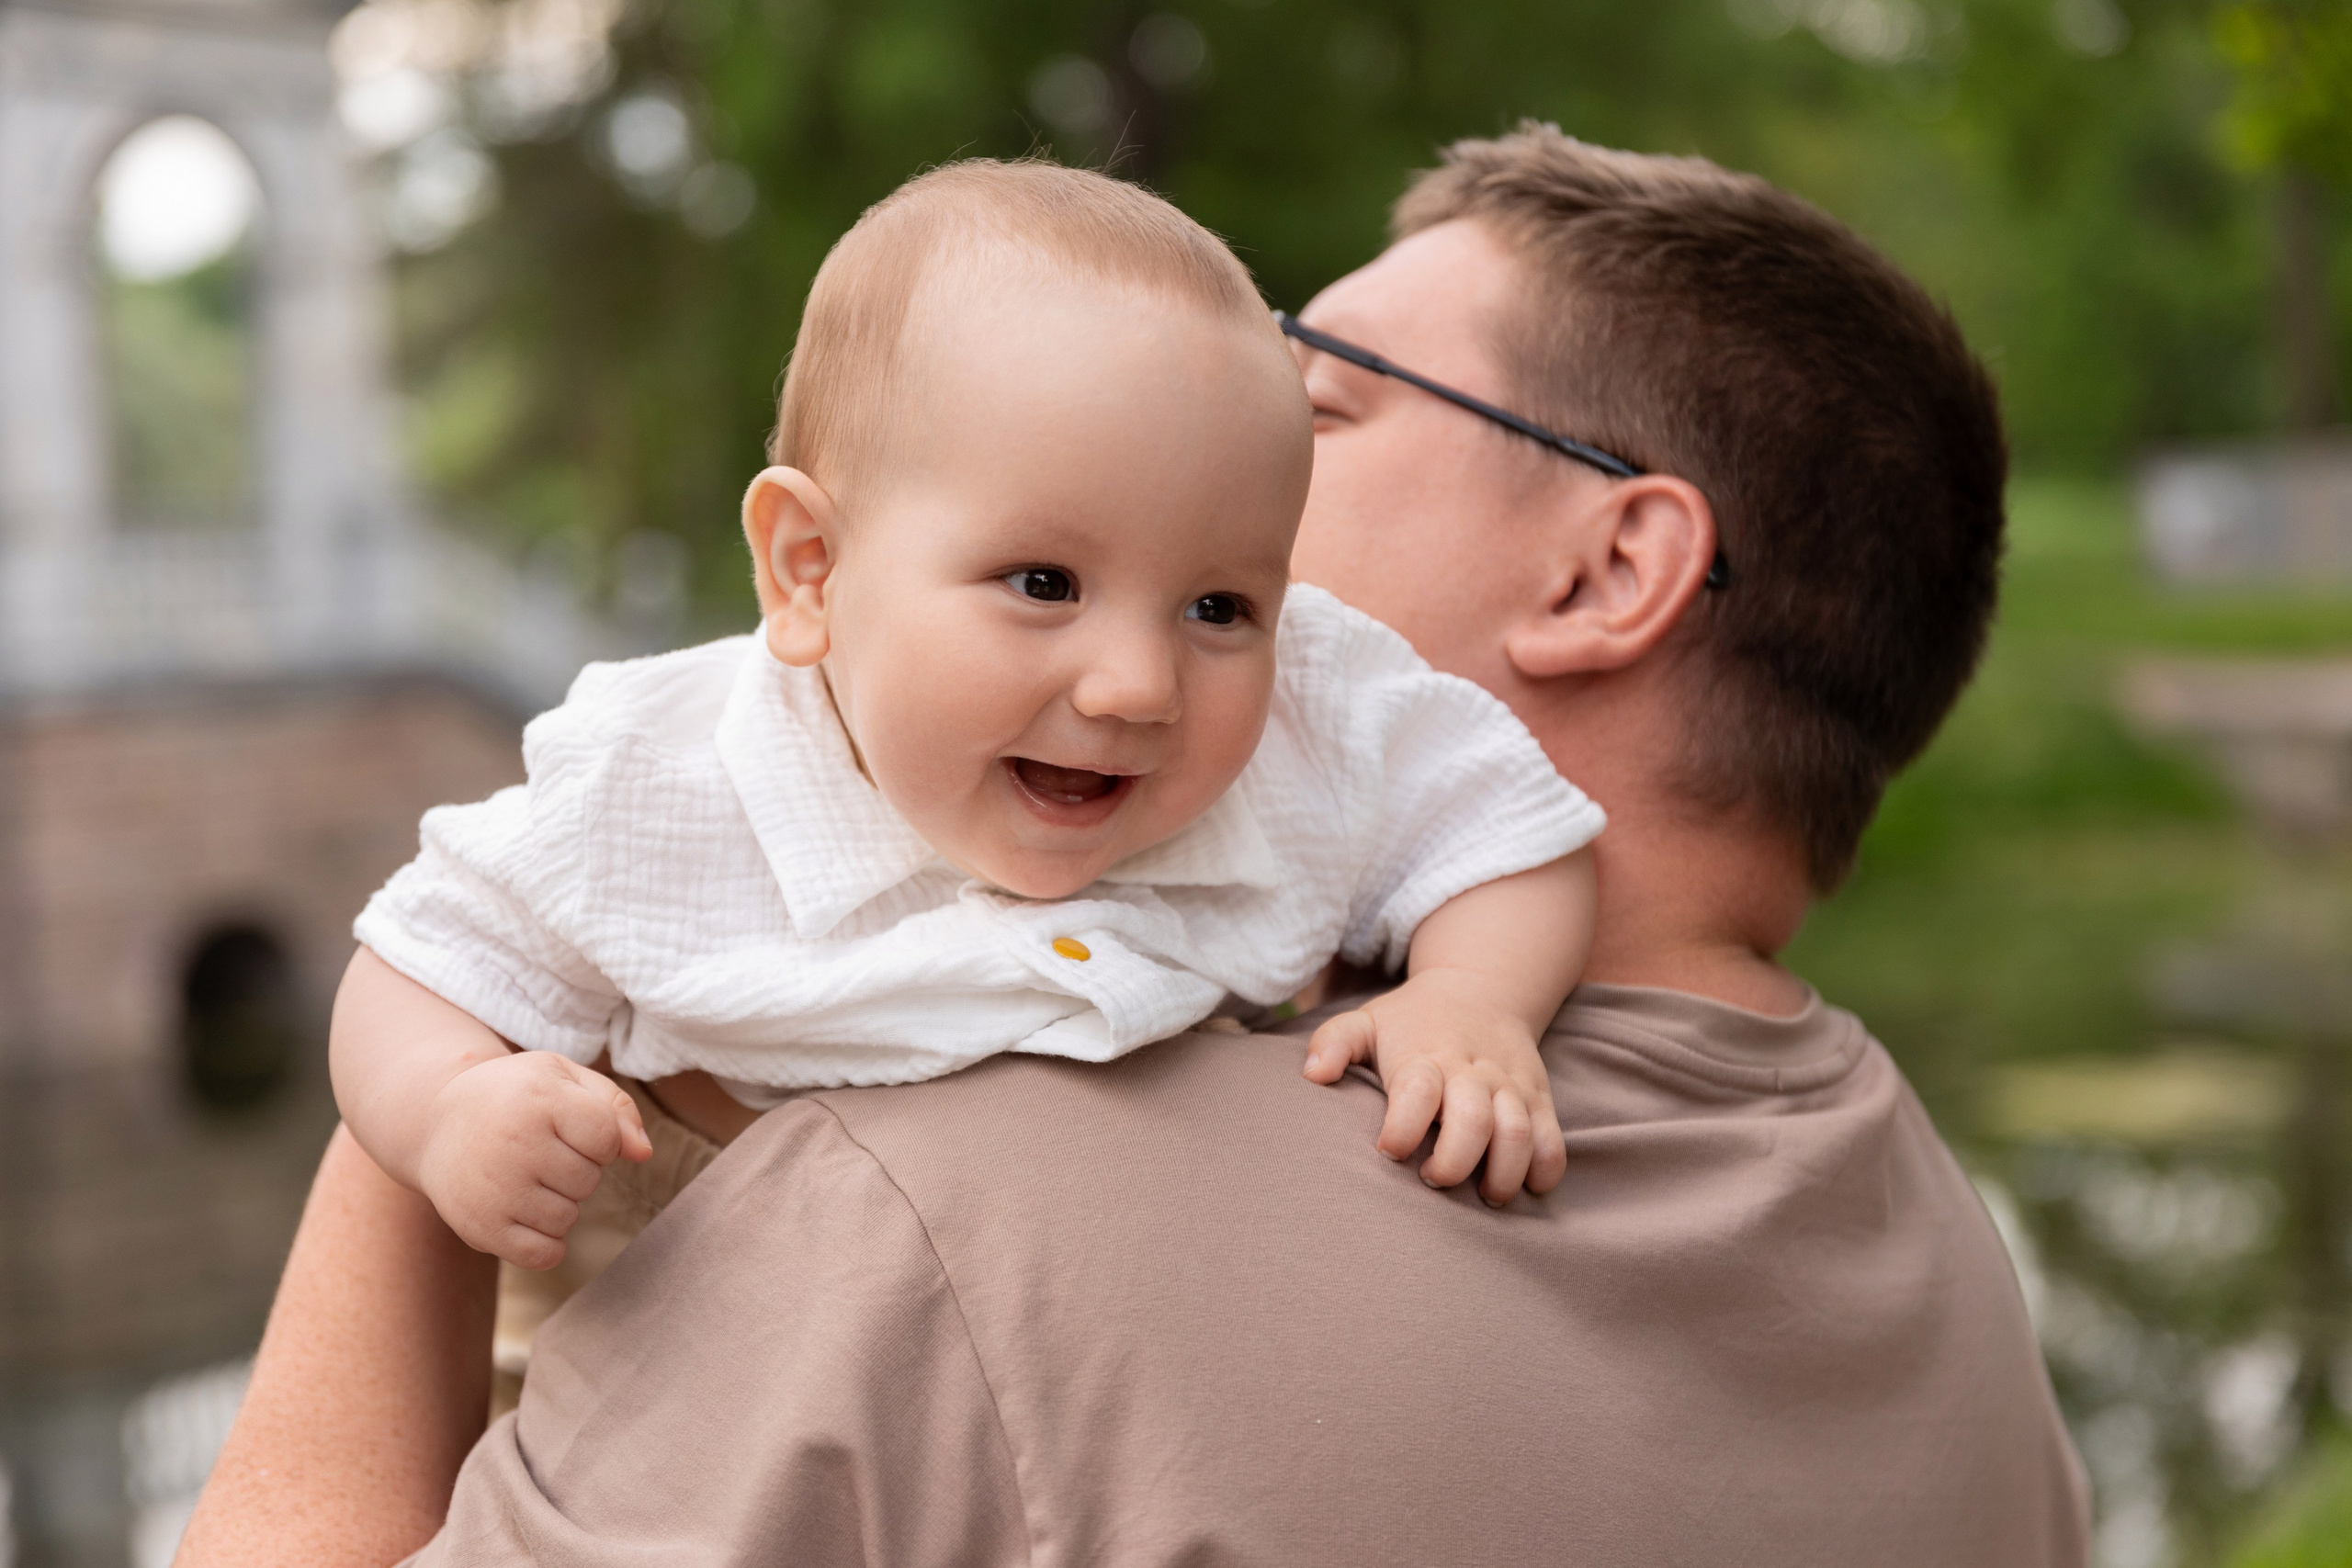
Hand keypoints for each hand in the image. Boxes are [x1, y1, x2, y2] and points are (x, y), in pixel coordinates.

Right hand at [415, 1052, 651, 1268]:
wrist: (435, 1121)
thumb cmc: (516, 1097)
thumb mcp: (564, 1078)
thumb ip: (615, 1108)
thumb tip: (644, 1154)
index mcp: (540, 1097)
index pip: (607, 1139)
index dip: (599, 1138)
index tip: (569, 1127)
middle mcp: (515, 1143)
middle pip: (589, 1180)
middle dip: (576, 1168)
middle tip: (539, 1151)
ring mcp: (495, 1189)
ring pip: (567, 1219)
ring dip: (558, 1203)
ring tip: (525, 1177)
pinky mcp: (480, 1228)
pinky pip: (544, 1255)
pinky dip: (545, 1242)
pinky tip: (524, 1212)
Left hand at [1302, 967, 1565, 1205]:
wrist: (1481, 989)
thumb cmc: (1412, 1022)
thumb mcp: (1366, 1021)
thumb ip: (1333, 1043)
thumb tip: (1313, 1074)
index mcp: (1425, 1057)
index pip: (1417, 1093)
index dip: (1402, 1129)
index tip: (1388, 1151)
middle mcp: (1471, 1072)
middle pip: (1473, 1121)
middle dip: (1454, 1163)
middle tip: (1432, 1181)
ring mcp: (1510, 1086)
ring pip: (1519, 1134)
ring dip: (1504, 1174)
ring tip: (1483, 1195)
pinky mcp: (1539, 1099)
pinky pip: (1553, 1141)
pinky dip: (1546, 1171)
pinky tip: (1525, 1187)